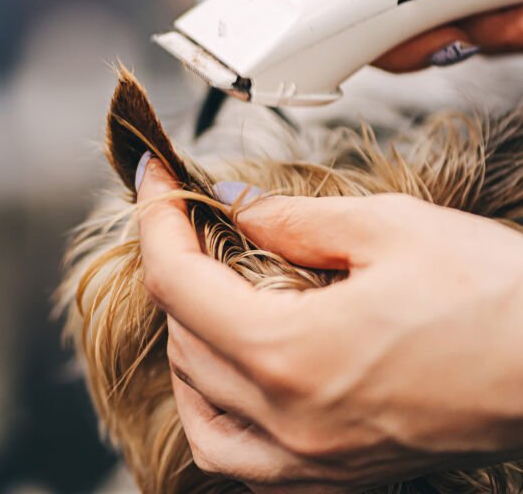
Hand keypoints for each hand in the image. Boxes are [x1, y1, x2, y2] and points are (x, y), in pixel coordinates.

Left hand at [136, 157, 522, 491]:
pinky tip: (229, 377)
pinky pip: (238, 457)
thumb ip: (293, 218)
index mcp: (290, 352)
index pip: (176, 281)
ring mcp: (311, 461)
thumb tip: (236, 206)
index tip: (155, 179)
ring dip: (186, 339)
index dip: (155, 218)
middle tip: (195, 224)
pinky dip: (214, 411)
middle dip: (177, 269)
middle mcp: (288, 419)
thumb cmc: (500, 301)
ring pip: (197, 406)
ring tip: (206, 293)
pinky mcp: (337, 477)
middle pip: (182, 337)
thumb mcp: (389, 228)